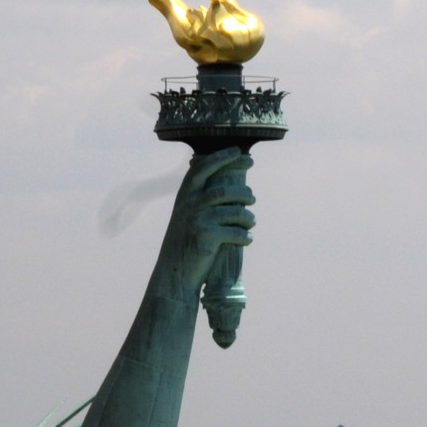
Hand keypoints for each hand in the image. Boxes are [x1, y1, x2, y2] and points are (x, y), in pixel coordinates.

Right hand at [153, 147, 254, 300]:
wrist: (174, 274)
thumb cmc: (185, 245)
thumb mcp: (186, 217)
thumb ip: (200, 201)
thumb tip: (229, 190)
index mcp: (184, 196)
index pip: (203, 167)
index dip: (222, 157)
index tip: (240, 153)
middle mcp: (189, 204)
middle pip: (223, 190)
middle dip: (243, 192)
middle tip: (252, 197)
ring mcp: (198, 220)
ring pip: (233, 211)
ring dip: (247, 216)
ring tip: (251, 221)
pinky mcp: (206, 237)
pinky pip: (236, 232)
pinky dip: (245, 236)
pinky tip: (247, 239)